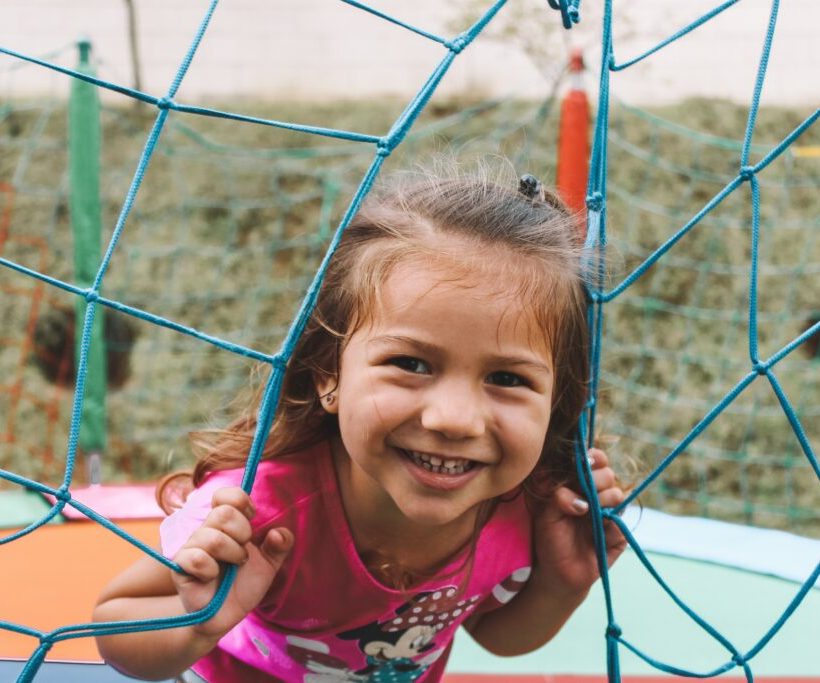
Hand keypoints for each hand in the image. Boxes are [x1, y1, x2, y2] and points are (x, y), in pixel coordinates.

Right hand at [172, 487, 293, 639]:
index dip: (241, 501)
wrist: (226, 616)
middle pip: (223, 513)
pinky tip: (213, 576)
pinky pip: (195, 557)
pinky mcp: (181, 568)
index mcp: (225, 524)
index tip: (252, 517)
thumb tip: (279, 532)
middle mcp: (206, 531)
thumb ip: (279, 545)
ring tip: (235, 566)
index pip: (225, 495)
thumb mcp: (269, 565)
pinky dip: (211, 569)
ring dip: (232, 554)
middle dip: (243, 532)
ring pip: (212, 537)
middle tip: (244, 553)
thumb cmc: (243, 585)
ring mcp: (191, 548)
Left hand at [530, 448, 625, 596]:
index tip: (586, 462)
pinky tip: (596, 534)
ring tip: (586, 513)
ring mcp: (609, 513)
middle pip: (608, 474)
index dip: (594, 457)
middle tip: (585, 492)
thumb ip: (557, 496)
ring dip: (601, 500)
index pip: (594, 460)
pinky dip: (607, 525)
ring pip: (617, 494)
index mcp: (579, 485)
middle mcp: (597, 495)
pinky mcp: (618, 533)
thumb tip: (578, 498)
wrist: (558, 573)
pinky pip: (619, 522)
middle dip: (596, 480)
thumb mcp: (546, 514)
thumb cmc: (549, 538)